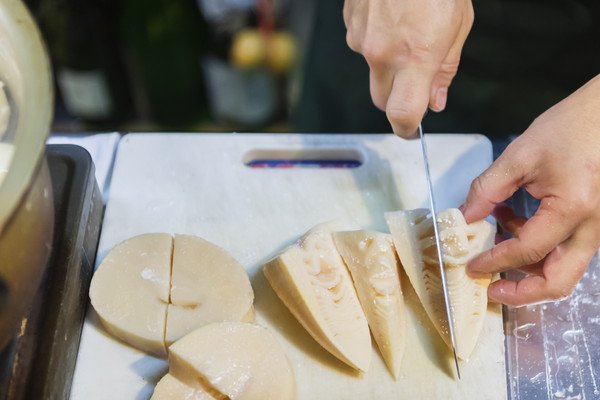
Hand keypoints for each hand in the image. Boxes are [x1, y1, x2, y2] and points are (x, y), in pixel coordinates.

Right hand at [343, 0, 472, 136]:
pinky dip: (376, 42)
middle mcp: (382, 54)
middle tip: (414, 83)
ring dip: (387, 65)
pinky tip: (390, 19)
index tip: (413, 130)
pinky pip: (362, 45)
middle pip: (381, 101)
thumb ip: (445, 69)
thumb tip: (436, 100)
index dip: (407, 130)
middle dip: (396, 101)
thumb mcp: (458, 25)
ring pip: (371, 70)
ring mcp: (361, 39)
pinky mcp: (350, 24)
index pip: (402, 114)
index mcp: (415, 57)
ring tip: (406, 33)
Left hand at [460, 75, 599, 306]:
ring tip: (496, 243)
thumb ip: (488, 189)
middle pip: (560, 281)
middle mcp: (594, 227)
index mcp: (573, 208)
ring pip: (565, 268)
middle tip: (492, 289)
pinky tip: (514, 222)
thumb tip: (465, 217)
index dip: (495, 261)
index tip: (471, 266)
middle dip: (523, 292)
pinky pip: (570, 249)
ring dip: (529, 266)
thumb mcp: (521, 155)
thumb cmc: (572, 126)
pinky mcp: (597, 222)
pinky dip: (541, 247)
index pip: (528, 250)